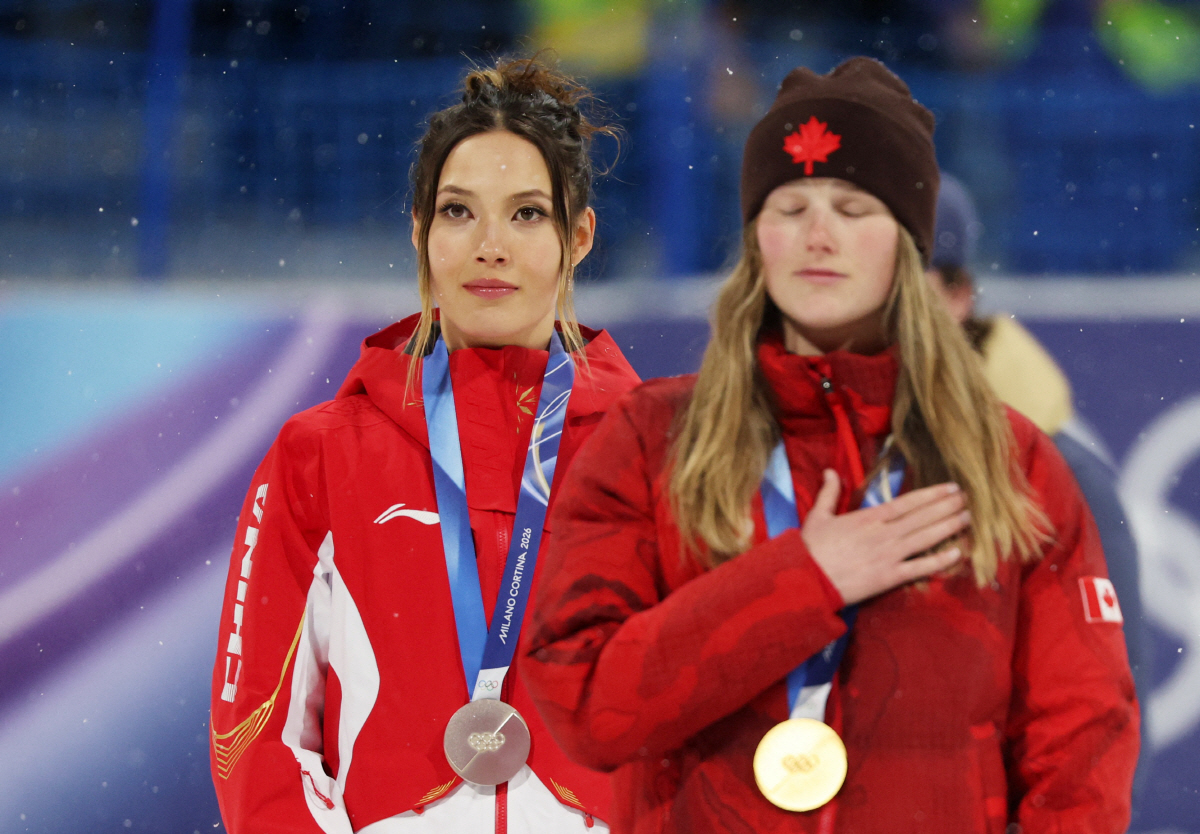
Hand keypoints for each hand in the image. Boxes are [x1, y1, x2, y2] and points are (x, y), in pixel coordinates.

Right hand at [800, 470, 968, 605]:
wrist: (808, 580)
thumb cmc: (811, 548)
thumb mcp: (817, 516)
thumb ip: (829, 493)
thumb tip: (830, 470)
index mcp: (868, 517)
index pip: (907, 503)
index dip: (931, 494)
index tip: (950, 488)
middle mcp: (884, 534)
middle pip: (922, 517)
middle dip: (947, 507)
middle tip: (968, 499)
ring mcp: (889, 555)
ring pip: (925, 538)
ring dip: (948, 527)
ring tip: (968, 518)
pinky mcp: (889, 577)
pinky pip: (920, 567)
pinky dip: (939, 560)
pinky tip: (956, 552)